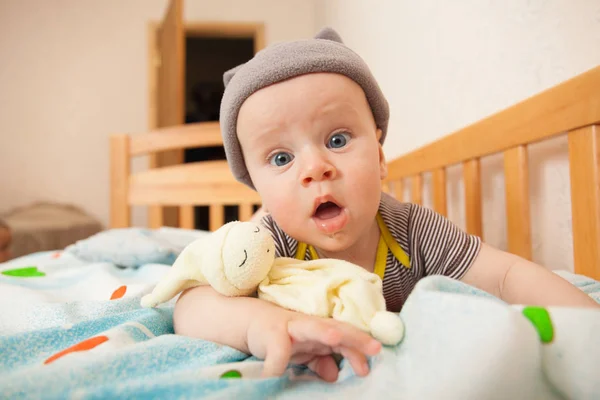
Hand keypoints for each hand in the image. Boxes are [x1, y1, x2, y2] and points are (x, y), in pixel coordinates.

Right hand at [246, 305, 381, 381]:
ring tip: (335, 338)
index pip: (346, 335)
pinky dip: (276, 365)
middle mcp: (310, 325)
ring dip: (322, 331)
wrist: (251, 322)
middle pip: (336, 327)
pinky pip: (277, 351)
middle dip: (355, 336)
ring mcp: (291, 326)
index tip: (376, 355)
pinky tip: (275, 374)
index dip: (361, 344)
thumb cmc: (284, 337)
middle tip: (374, 347)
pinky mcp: (270, 333)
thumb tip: (336, 374)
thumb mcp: (305, 353)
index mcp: (322, 330)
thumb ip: (321, 361)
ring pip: (310, 327)